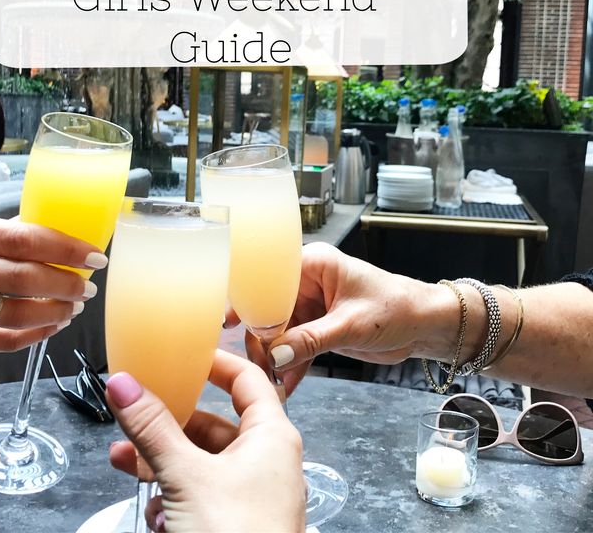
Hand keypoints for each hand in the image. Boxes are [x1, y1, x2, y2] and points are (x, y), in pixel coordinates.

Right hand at [107, 349, 304, 532]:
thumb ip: (152, 429)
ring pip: (201, 464)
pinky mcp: (234, 525)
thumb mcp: (186, 478)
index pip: (247, 380)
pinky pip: (200, 496)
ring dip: (163, 464)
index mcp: (271, 437)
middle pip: (213, 425)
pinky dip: (174, 497)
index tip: (182, 354)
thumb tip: (122, 383)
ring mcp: (251, 497)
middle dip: (170, 424)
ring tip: (125, 464)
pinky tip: (155, 513)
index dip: (216, 363)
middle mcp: (266, 462)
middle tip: (136, 416)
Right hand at [247, 242, 445, 396]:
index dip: (247, 299)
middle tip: (263, 367)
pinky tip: (287, 387)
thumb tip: (274, 356)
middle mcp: (306, 281)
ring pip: (277, 331)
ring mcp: (310, 305)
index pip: (268, 278)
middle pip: (268, 309)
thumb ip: (311, 340)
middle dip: (263, 339)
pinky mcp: (316, 326)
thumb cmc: (395, 308)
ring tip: (274, 383)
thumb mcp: (350, 325)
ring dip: (275, 357)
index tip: (227, 321)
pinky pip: (294, 345)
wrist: (424, 326)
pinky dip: (291, 364)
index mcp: (312, 263)